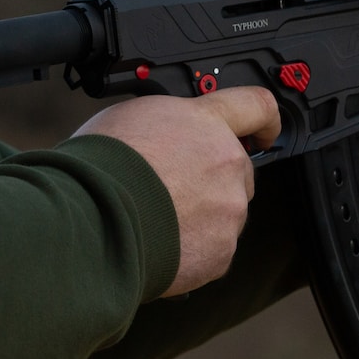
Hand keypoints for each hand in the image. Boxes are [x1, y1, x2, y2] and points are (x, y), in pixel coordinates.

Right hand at [72, 87, 281, 297]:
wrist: (93, 218)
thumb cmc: (102, 167)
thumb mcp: (132, 117)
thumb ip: (170, 124)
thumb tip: (168, 135)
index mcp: (206, 124)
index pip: (257, 106)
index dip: (265, 120)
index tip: (265, 131)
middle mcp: (227, 163)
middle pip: (236, 170)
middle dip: (211, 180)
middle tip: (172, 189)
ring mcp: (228, 209)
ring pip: (224, 213)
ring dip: (200, 217)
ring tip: (155, 219)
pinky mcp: (221, 251)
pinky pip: (212, 249)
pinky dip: (191, 250)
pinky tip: (159, 242)